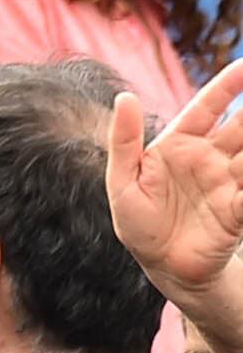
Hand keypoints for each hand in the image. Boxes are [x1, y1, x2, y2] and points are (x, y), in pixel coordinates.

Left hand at [111, 60, 242, 341]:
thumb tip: (126, 97)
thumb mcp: (122, 182)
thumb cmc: (139, 222)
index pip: (206, 108)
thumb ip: (124, 140)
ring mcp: (228, 181)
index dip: (225, 87)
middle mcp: (210, 158)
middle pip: (239, 126)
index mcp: (180, 145)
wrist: (160, 265)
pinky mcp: (239, 208)